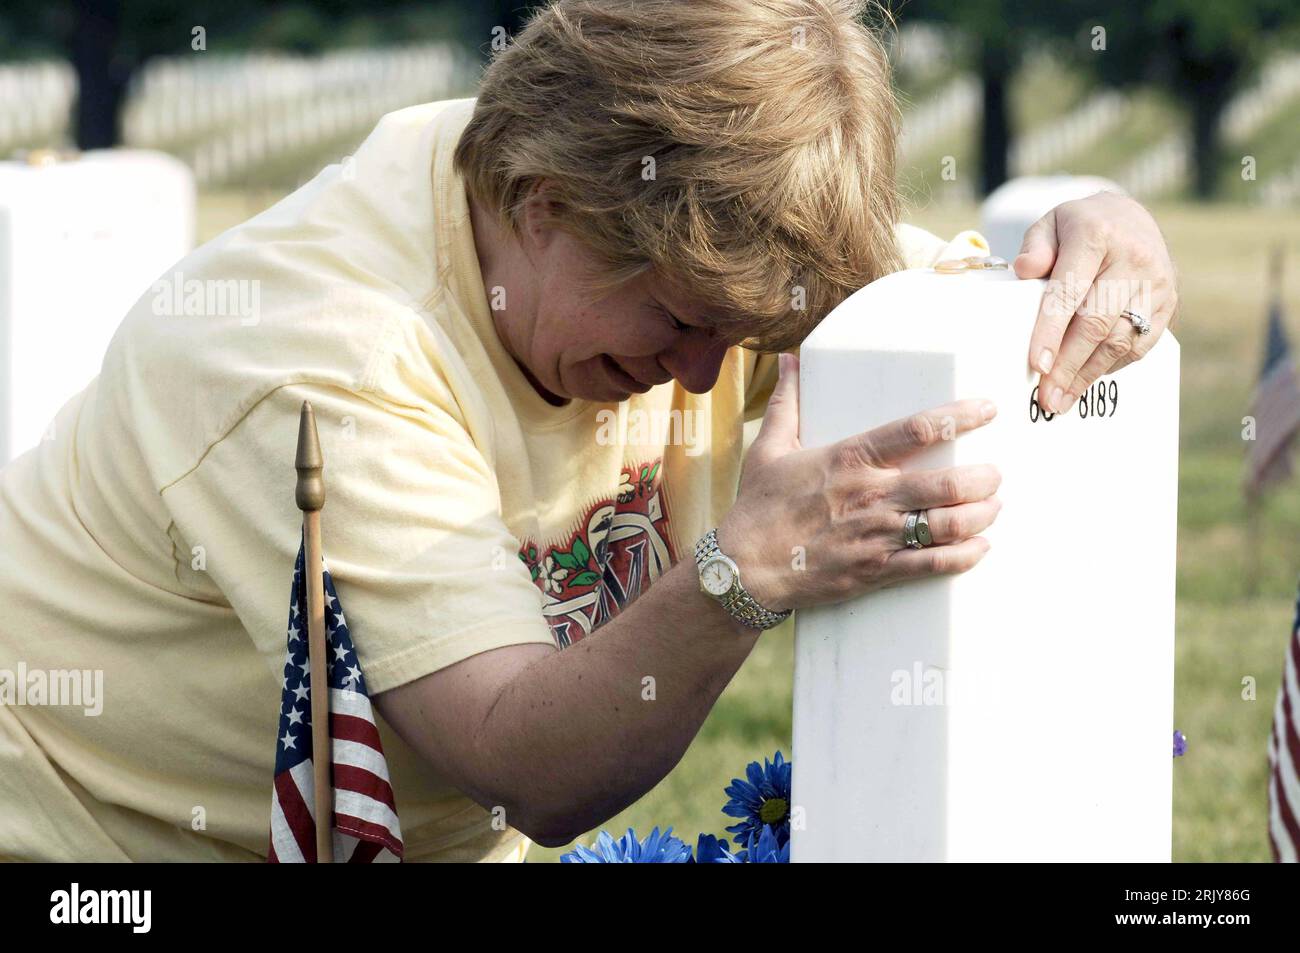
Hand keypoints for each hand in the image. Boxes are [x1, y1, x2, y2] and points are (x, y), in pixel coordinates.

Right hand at [718, 353, 1002, 612]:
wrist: (744, 569)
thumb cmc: (757, 507)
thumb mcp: (768, 448)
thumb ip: (787, 403)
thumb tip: (788, 361)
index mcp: (848, 458)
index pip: (918, 429)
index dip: (961, 417)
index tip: (987, 410)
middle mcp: (870, 494)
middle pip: (947, 482)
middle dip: (983, 478)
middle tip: (994, 473)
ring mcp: (876, 535)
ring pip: (948, 524)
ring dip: (981, 515)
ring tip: (992, 507)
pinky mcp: (876, 570)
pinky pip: (933, 564)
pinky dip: (964, 556)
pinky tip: (979, 547)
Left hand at [1015, 191, 1177, 413]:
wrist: (1130, 218)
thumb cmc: (1079, 227)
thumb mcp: (1050, 224)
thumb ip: (1035, 247)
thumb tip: (1024, 271)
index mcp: (1097, 234)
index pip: (1069, 290)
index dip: (1052, 331)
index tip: (1037, 365)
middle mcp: (1134, 258)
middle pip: (1097, 323)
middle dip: (1068, 365)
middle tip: (1046, 398)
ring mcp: (1156, 282)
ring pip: (1120, 340)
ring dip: (1088, 375)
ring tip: (1061, 399)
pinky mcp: (1169, 302)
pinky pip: (1140, 345)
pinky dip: (1111, 366)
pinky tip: (1086, 380)